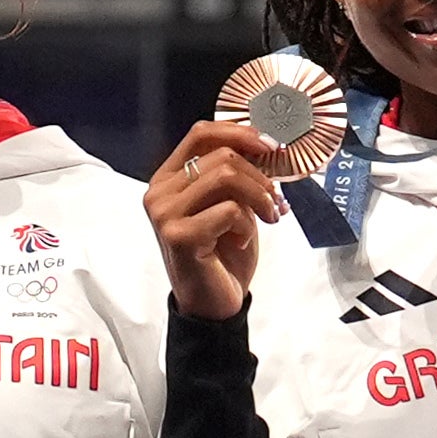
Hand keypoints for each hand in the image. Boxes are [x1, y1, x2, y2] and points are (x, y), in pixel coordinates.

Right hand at [144, 116, 286, 319]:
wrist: (213, 304)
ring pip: (226, 177)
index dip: (240, 133)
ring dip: (259, 197)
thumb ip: (235, 175)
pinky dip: (246, 225)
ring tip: (268, 217)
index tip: (270, 148)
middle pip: (221, 156)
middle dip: (260, 177)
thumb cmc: (222, 254)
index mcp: (168, 178)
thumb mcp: (231, 204)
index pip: (201, 133)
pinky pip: (228, 210)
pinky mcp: (178, 236)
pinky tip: (240, 242)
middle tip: (276, 202)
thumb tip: (265, 145)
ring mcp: (164, 214)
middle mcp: (159, 192)